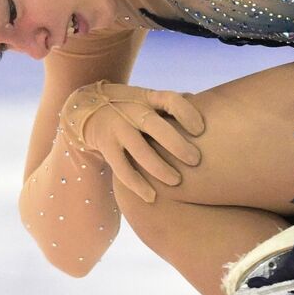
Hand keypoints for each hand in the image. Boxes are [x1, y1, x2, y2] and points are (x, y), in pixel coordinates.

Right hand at [59, 80, 204, 202]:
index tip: (201, 130)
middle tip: (195, 160)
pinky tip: (151, 197)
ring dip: (158, 167)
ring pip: (139, 149)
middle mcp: (131, 110)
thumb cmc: (130, 106)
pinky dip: (137, 184)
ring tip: (176, 181)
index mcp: (146, 97)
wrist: (86, 107)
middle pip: (154, 126)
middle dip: (176, 144)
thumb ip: (172, 105)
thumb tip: (207, 107)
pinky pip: (122, 168)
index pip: (169, 100)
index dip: (187, 113)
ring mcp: (116, 128)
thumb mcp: (147, 98)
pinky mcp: (106, 146)